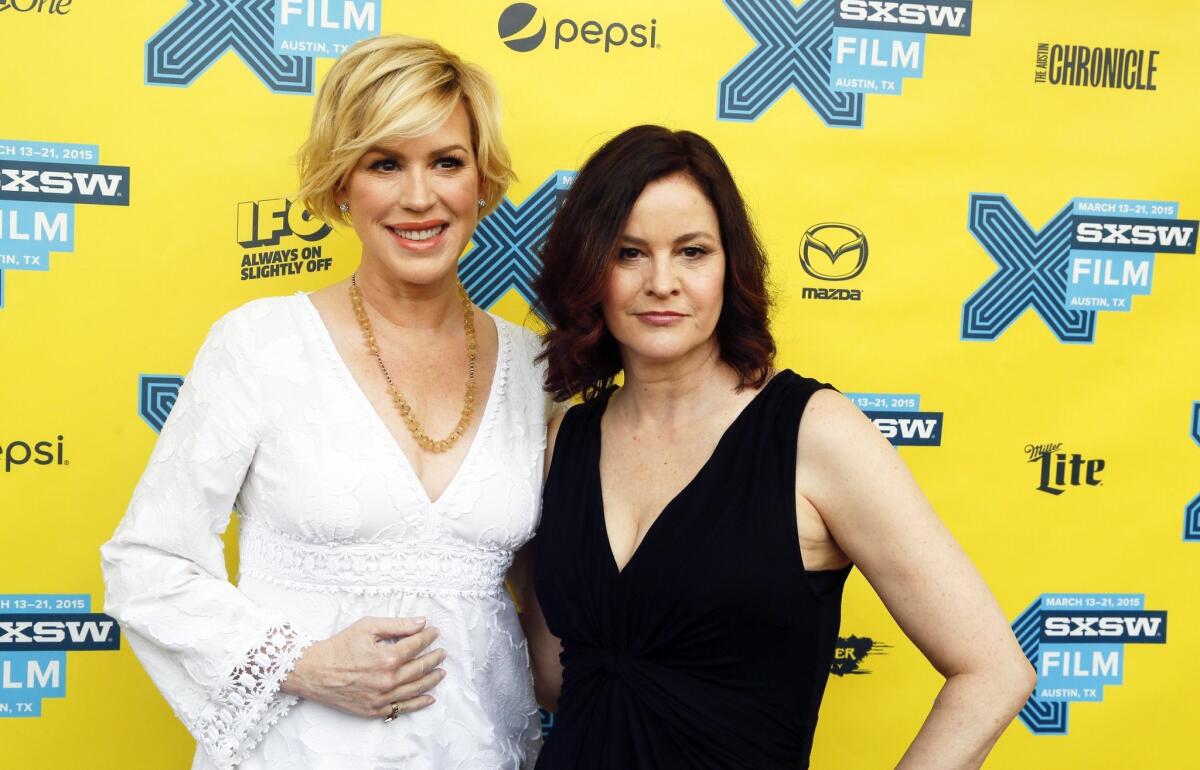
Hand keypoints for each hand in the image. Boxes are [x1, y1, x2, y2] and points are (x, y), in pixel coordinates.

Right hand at [281, 616, 445, 718]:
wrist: (314, 671)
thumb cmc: (339, 647)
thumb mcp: (367, 627)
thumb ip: (397, 625)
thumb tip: (422, 622)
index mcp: (388, 658)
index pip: (417, 645)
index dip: (429, 637)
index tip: (434, 632)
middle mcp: (388, 680)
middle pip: (420, 668)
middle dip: (434, 658)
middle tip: (442, 652)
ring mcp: (382, 697)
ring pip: (416, 689)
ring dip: (432, 679)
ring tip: (441, 672)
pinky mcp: (375, 710)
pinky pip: (403, 708)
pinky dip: (419, 703)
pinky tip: (429, 698)